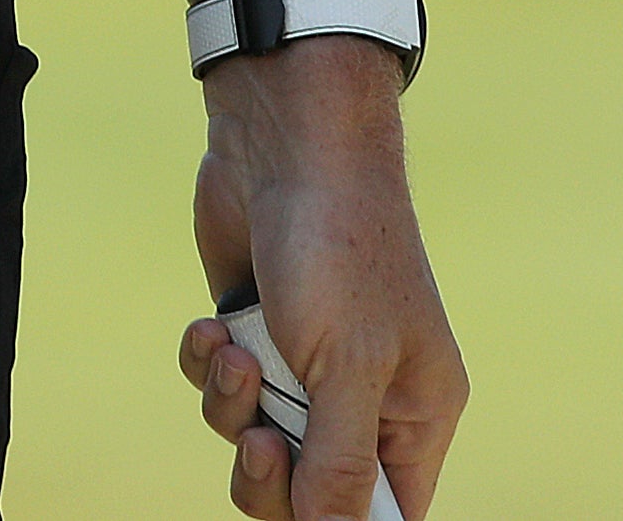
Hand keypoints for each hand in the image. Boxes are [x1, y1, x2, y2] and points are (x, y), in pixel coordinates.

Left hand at [178, 46, 463, 516]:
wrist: (287, 139)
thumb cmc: (339, 246)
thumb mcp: (346, 369)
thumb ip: (336, 464)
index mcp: (415, 412)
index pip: (384, 512)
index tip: (300, 514)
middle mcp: (365, 395)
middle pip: (309, 491)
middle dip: (270, 475)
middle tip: (256, 440)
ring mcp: (304, 361)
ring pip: (255, 440)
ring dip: (230, 408)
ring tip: (233, 356)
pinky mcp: (252, 329)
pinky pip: (219, 386)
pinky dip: (207, 363)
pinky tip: (211, 325)